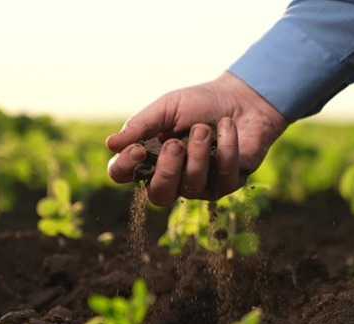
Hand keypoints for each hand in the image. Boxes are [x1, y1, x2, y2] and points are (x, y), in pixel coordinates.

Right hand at [106, 71, 287, 204]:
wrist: (242, 98)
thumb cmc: (200, 103)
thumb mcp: (167, 107)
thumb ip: (141, 124)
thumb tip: (111, 144)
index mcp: (149, 157)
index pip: (123, 175)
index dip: (124, 168)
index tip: (136, 150)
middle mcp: (172, 178)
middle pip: (158, 196)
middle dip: (166, 170)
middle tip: (175, 143)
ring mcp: (201, 185)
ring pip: (192, 186)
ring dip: (198, 153)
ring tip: (204, 127)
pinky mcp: (228, 184)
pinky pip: (223, 176)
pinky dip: (225, 147)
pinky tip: (227, 126)